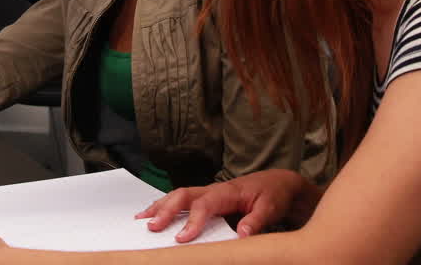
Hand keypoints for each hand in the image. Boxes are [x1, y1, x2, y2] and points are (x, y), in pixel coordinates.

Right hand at [135, 169, 314, 241]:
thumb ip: (256, 220)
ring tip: (142, 220)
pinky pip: (181, 199)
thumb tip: (242, 234)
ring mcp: (208, 192)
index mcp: (228, 191)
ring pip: (178, 195)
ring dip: (160, 206)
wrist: (278, 182)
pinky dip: (164, 205)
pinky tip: (152, 213)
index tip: (181, 238)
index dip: (192, 221)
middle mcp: (214, 189)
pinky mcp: (206, 197)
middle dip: (166, 210)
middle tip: (152, 227)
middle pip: (184, 195)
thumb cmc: (273, 194)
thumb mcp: (270, 208)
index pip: (205, 204)